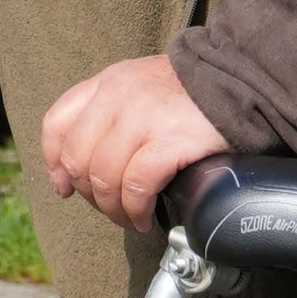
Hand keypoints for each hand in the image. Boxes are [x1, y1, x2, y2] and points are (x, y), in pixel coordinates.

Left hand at [39, 54, 228, 233]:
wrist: (242, 79)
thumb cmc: (192, 92)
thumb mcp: (141, 85)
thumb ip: (111, 113)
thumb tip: (82, 167)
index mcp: (107, 83)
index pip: (57, 123)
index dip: (54, 163)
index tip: (64, 188)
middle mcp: (118, 96)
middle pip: (78, 159)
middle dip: (90, 195)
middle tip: (111, 208)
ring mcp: (142, 117)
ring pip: (104, 178)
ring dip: (114, 210)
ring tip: (130, 218)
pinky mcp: (169, 141)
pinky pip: (136, 187)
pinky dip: (136, 211)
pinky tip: (144, 218)